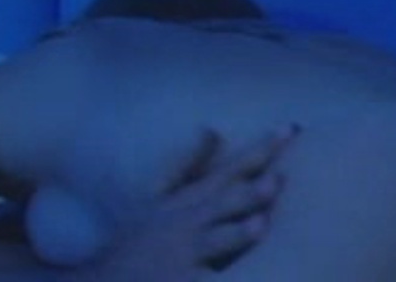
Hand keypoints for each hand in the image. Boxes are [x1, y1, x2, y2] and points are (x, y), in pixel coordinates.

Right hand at [87, 124, 299, 281]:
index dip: (260, 150)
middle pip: (224, 202)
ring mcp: (184, 257)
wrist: (104, 280)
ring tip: (259, 225)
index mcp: (188, 200)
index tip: (290, 129)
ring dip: (237, 234)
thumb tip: (212, 130)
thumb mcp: (158, 197)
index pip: (230, 170)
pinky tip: (245, 279)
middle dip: (250, 191)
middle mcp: (188, 224)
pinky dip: (220, 281)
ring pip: (215, 244)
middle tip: (277, 179)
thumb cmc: (139, 239)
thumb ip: (187, 164)